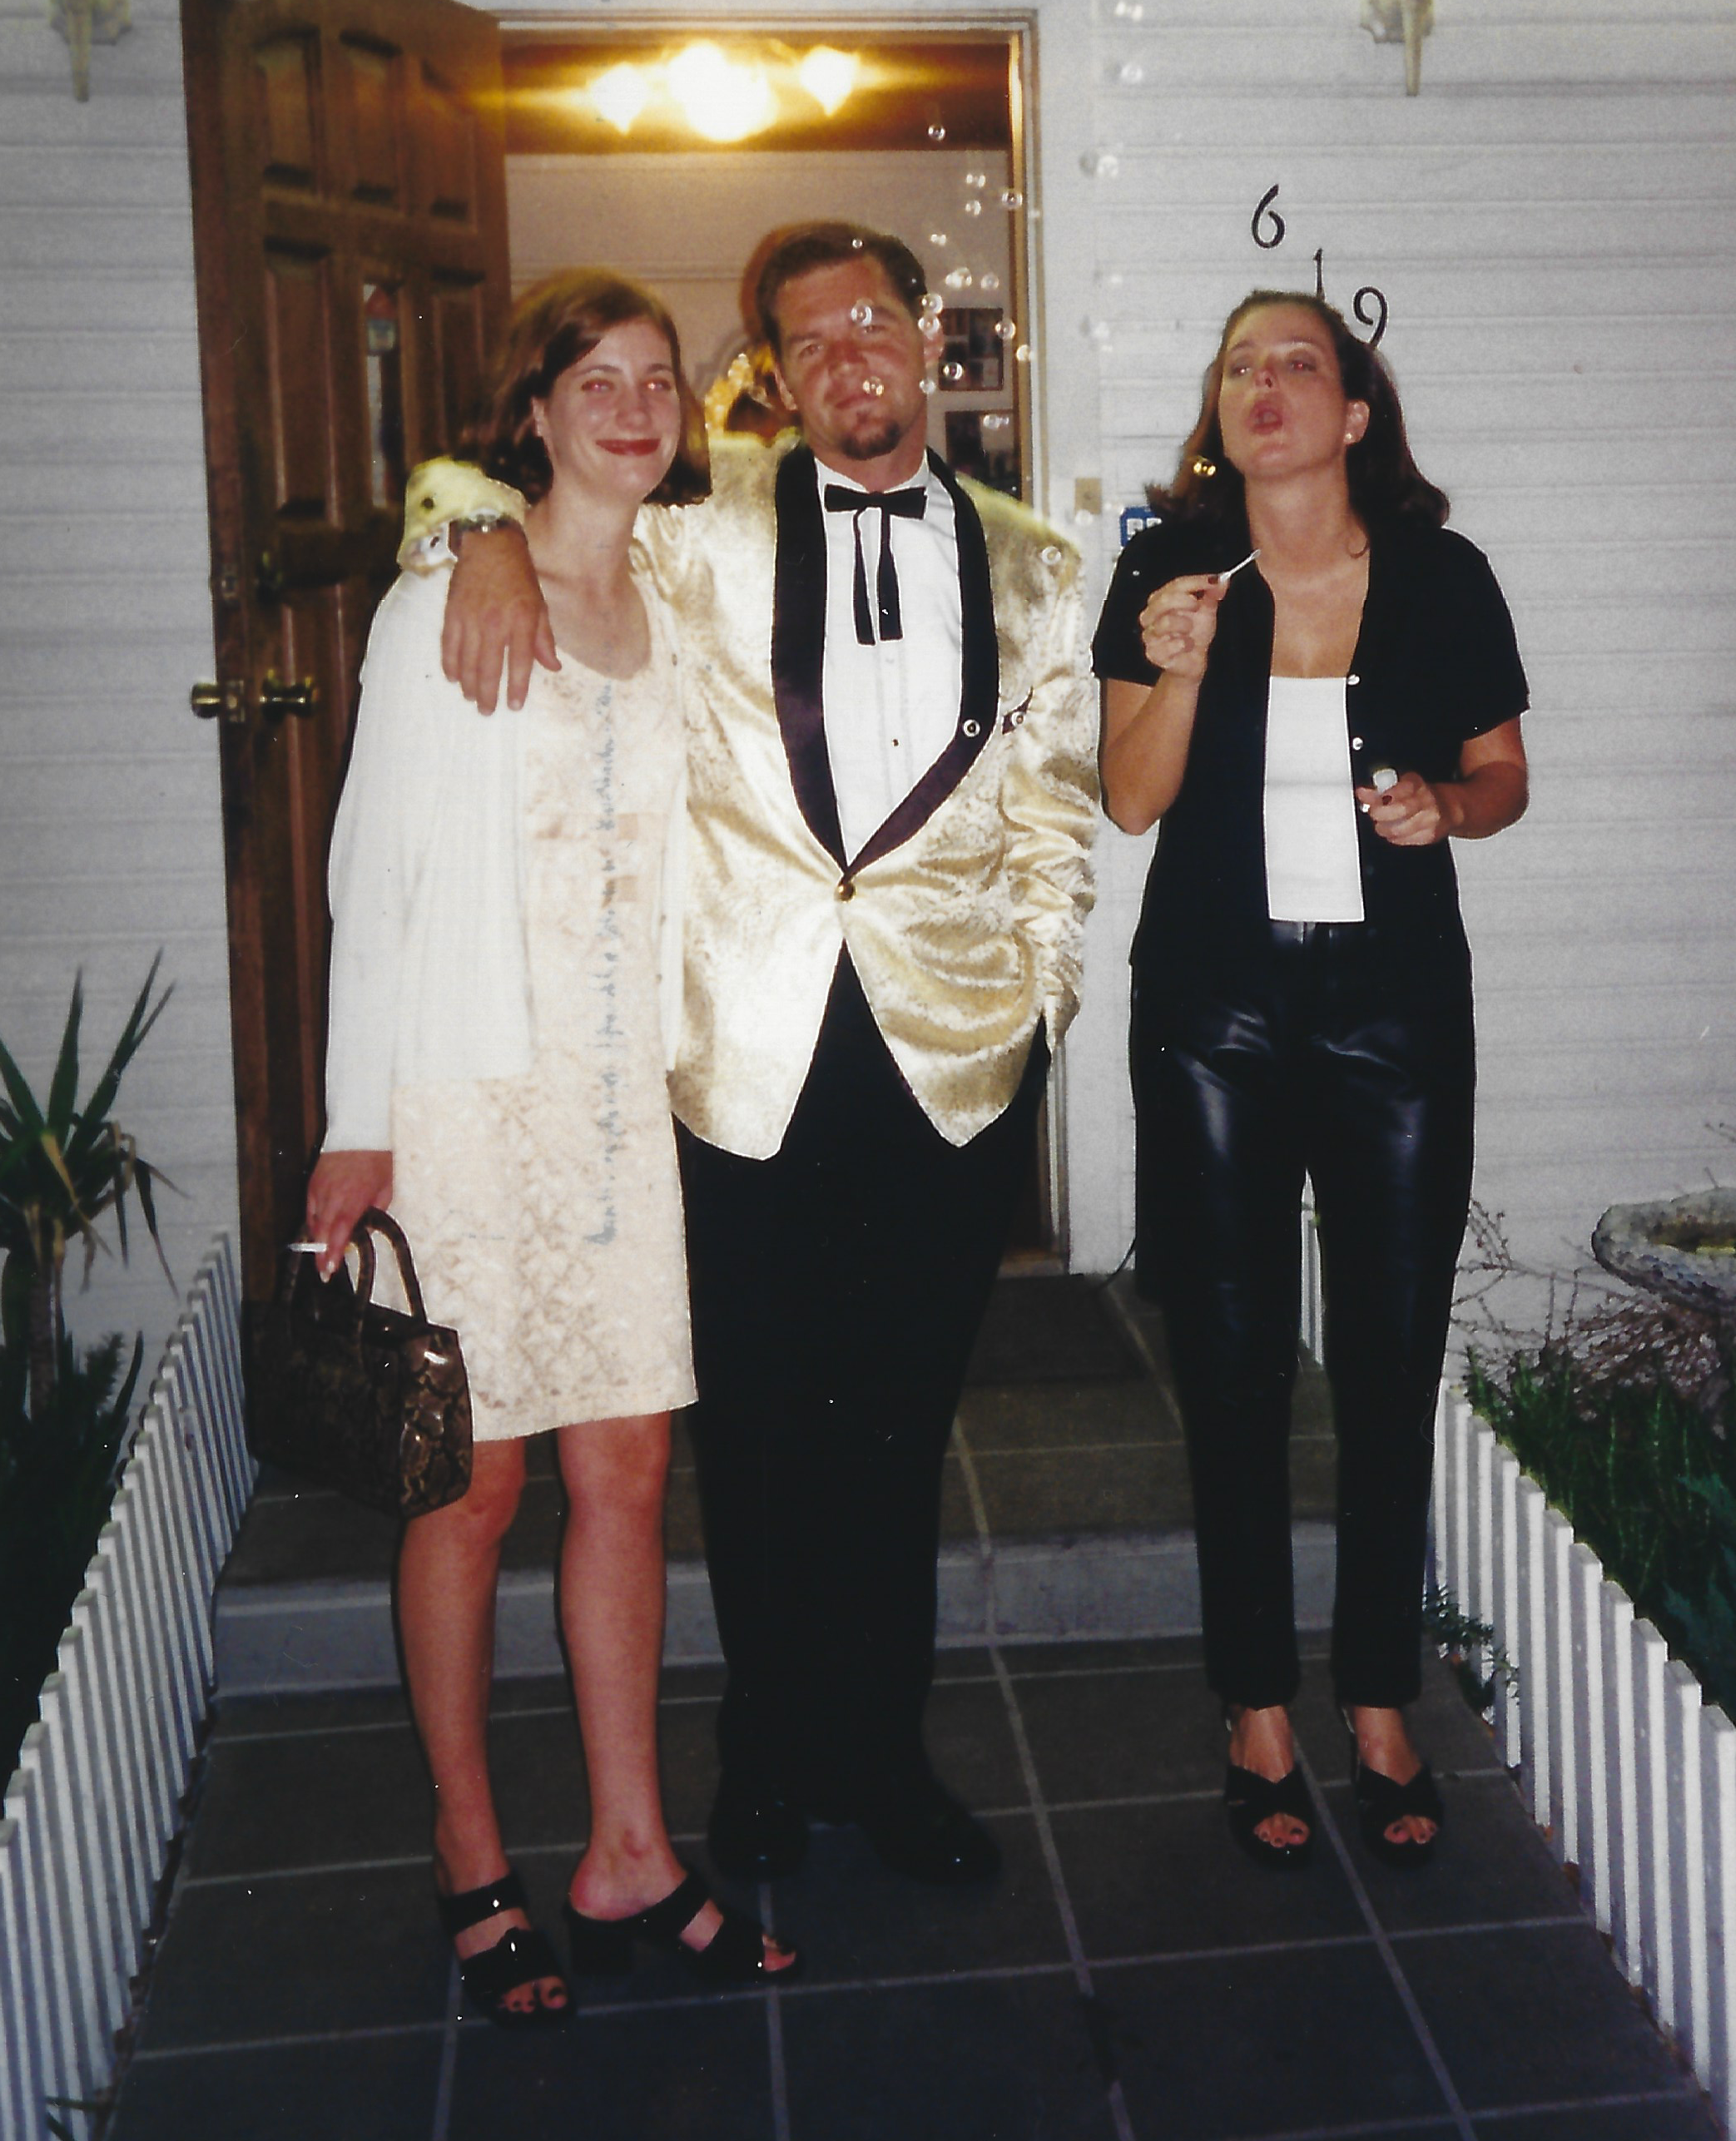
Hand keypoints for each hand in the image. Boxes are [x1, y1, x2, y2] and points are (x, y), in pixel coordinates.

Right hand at [304, 1151, 392, 1280]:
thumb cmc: (377, 1157)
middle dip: (321, 1253)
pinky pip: (309, 1208)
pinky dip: (314, 1220)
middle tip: (324, 1270)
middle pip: (321, 1231)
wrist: (361, 1130)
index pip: (340, 1232)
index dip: (333, 1253)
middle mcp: (333, 1195)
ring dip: (318, 1238)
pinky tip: (320, 1228)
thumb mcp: (387, 1188)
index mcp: (353, 1198)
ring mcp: (320, 1188)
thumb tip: (367, 1227)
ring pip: (313, 1221)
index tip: (330, 1269)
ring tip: (324, 1253)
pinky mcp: (313, 1182)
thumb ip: (376, 1210)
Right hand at [440, 525, 558, 713]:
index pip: (520, 663)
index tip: (515, 706)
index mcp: (522, 621)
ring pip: (467, 661)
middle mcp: (496, 622)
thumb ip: (544, 639)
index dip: (517, 688)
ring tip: (472, 698)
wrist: (490, 544)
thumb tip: (553, 668)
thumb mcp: (540, 606)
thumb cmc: (520, 576)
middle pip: (490, 668)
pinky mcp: (453, 612)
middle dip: (488, 694)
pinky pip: (449, 645)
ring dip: (469, 684)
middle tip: (487, 711)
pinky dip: (450, 664)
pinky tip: (453, 677)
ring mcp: (471, 618)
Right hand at [1137, 574, 1227, 682]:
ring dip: (1185, 625)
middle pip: (1163, 600)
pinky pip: (1168, 646)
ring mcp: (1150, 635)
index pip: (1175, 585)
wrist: (1193, 660)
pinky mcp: (1153, 654)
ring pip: (1165, 622)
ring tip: (1190, 631)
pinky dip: (1183, 645)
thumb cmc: (1195, 634)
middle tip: (1198, 606)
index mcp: (1161, 601)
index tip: (1212, 582)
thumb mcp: (1206, 610)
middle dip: (1185, 601)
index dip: (1195, 582)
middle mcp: (1151, 616)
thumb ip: (1212, 594)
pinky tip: (1186, 646)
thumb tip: (1220, 581)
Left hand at [1355, 770, 1456, 846]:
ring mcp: (1431, 819)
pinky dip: (1394, 837)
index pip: (1402, 788)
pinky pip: (1405, 840)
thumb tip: (1361, 793)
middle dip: (1382, 814)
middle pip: (1402, 809)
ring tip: (1382, 825)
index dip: (1384, 796)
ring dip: (1385, 828)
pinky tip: (1395, 831)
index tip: (1373, 800)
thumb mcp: (1402, 786)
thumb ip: (1379, 790)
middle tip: (1375, 814)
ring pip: (1401, 829)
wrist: (1450, 808)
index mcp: (1418, 785)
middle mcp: (1427, 801)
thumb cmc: (1423, 795)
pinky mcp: (1430, 836)